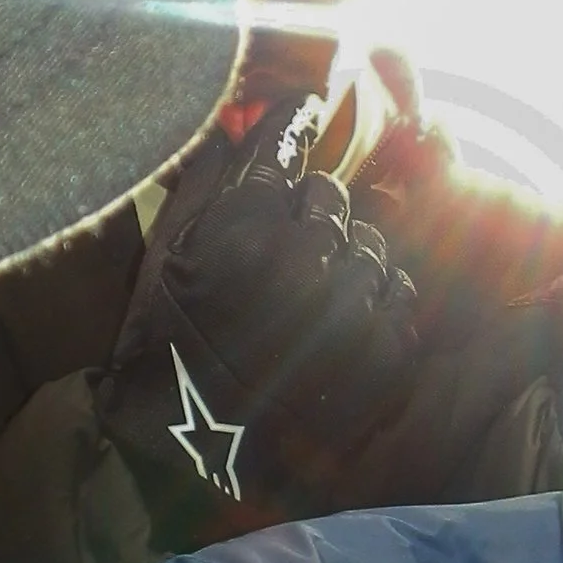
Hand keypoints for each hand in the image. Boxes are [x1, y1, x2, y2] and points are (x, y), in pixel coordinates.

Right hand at [100, 105, 417, 524]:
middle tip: (287, 240)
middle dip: (310, 210)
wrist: (199, 448)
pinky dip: (372, 301)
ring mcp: (352, 307)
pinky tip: (337, 325)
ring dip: (343, 257)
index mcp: (245, 228)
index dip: (292, 125)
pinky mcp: (386, 351)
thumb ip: (201, 182)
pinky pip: (397, 292)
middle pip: (332, 193)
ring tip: (311, 292)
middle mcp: (306, 258)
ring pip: (370, 241)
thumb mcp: (165, 257)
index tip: (301, 113)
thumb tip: (231, 126)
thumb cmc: (169, 348)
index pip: (287, 144)